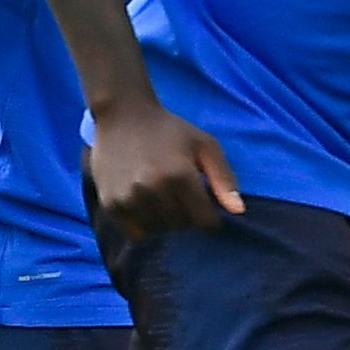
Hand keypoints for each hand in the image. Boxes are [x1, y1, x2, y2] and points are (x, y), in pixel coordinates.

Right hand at [88, 99, 244, 237]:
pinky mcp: (111, 204)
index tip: (205, 205)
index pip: (205, 221)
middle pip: (182, 226)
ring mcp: (129, 198)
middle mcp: (153, 189)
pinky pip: (136, 233)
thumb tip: (238, 211)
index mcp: (180, 175)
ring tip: (162, 198)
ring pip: (159, 231)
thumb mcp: (204, 145)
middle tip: (180, 194)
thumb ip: (223, 178)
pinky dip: (144, 225)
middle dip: (187, 215)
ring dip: (165, 221)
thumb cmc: (169, 131)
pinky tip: (145, 204)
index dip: (210, 217)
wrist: (122, 116)